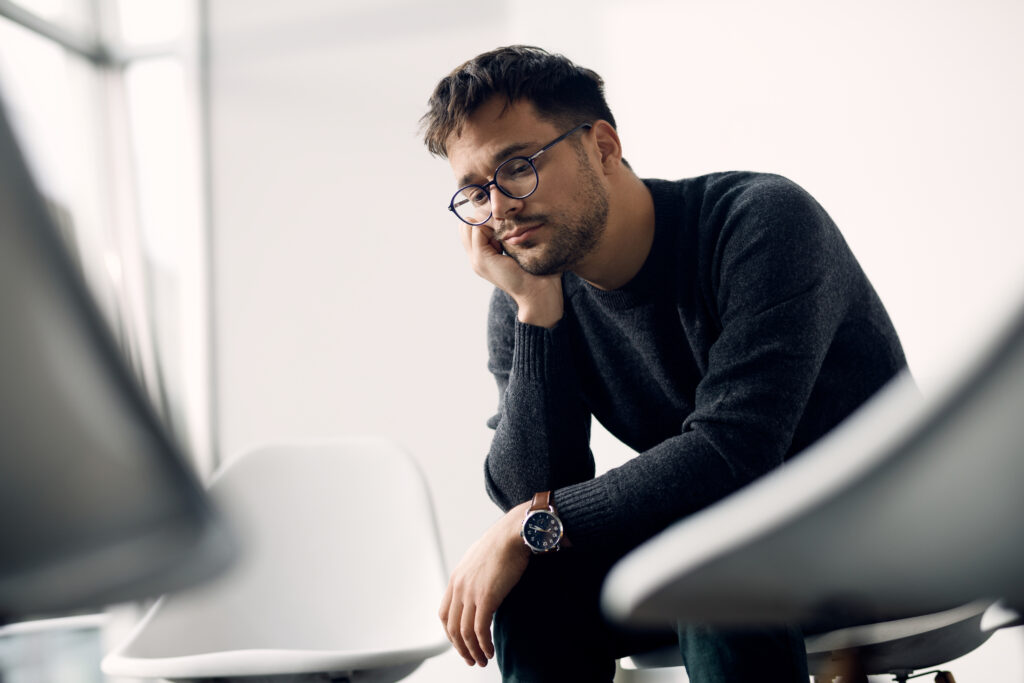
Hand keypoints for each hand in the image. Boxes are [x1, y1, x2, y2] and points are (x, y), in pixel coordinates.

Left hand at [439, 501, 531, 666]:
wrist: (513, 533)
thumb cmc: (504, 543)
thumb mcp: (481, 559)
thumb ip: (476, 575)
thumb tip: (482, 584)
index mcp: (456, 578)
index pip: (444, 613)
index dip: (451, 633)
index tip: (461, 643)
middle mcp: (459, 587)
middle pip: (451, 627)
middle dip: (460, 648)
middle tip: (471, 659)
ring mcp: (470, 592)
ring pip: (464, 632)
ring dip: (473, 651)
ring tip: (482, 660)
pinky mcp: (486, 597)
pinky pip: (479, 629)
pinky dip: (483, 644)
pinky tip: (490, 652)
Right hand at [459, 223, 562, 327]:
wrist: (537, 290)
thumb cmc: (532, 270)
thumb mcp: (513, 248)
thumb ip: (502, 236)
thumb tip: (498, 216)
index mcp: (481, 257)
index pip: (469, 228)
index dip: (484, 223)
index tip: (504, 231)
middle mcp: (474, 259)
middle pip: (465, 227)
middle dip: (482, 222)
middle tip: (502, 234)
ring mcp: (475, 259)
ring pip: (470, 226)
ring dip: (487, 225)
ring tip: (504, 239)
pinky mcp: (481, 258)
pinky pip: (477, 230)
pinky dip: (491, 228)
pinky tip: (505, 241)